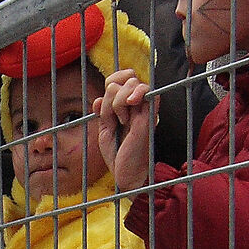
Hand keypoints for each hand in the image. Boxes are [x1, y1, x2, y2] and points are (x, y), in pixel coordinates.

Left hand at [98, 69, 156, 194]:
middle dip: (112, 95)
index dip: (111, 82)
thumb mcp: (105, 128)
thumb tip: (98, 99)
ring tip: (121, 120)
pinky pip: (143, 91)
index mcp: (127, 105)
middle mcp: (138, 103)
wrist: (126, 172)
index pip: (120, 78)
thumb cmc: (118, 152)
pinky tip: (128, 108)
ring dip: (118, 101)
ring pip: (131, 82)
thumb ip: (103, 111)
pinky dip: (130, 96)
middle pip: (125, 77)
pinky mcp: (150, 114)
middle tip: (114, 117)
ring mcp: (145, 107)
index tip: (104, 105)